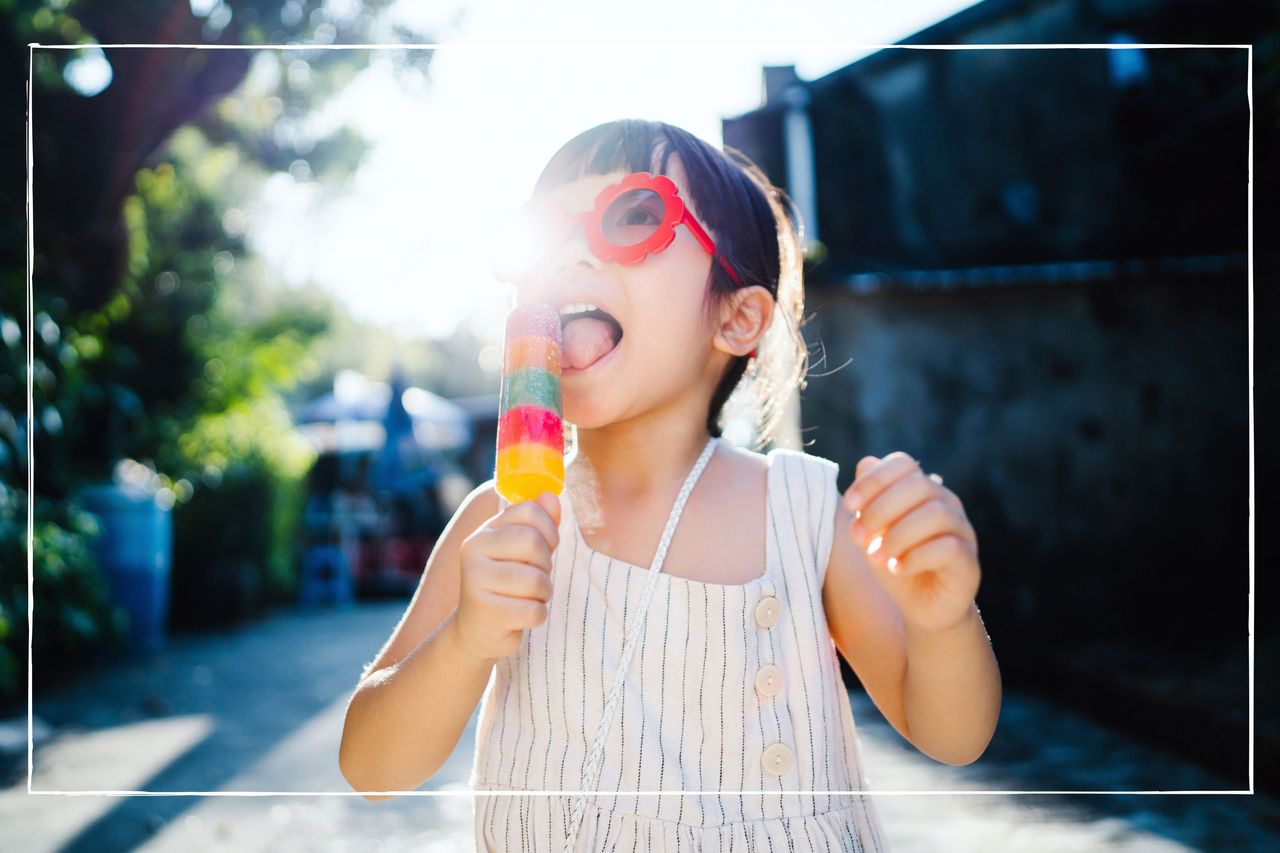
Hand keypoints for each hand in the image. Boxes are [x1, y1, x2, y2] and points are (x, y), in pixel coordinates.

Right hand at [455, 491, 560, 661]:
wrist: (477, 630)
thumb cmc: (507, 584)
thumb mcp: (521, 551)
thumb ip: (539, 523)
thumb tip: (551, 496)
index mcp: (484, 532)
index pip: (530, 511)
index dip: (549, 531)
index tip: (543, 549)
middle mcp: (473, 551)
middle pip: (534, 544)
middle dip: (546, 565)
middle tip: (535, 578)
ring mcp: (475, 582)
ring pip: (537, 581)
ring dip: (543, 593)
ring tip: (529, 597)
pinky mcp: (485, 613)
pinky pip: (533, 611)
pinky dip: (537, 615)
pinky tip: (521, 616)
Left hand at [842, 452, 980, 634]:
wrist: (921, 609)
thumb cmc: (895, 564)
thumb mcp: (872, 534)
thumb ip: (868, 503)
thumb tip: (865, 463)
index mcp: (922, 490)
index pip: (903, 463)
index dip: (873, 479)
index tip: (848, 505)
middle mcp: (947, 503)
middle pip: (918, 485)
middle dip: (880, 509)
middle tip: (858, 537)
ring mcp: (962, 531)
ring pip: (936, 514)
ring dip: (898, 535)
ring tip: (877, 557)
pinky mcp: (969, 562)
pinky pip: (948, 547)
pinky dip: (915, 557)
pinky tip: (896, 569)